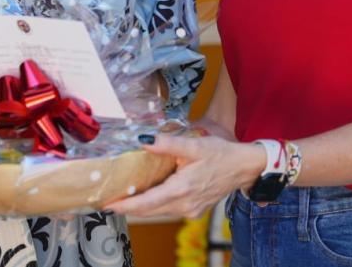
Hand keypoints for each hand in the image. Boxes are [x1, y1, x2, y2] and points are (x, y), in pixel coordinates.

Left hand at [102, 134, 263, 218]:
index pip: (146, 203)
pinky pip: (168, 210)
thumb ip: (167, 144)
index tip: (107, 204)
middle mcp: (184, 205)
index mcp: (181, 190)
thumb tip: (143, 140)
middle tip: (107, 201)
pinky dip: (155, 205)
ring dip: (140, 207)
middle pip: (148, 210)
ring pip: (158, 211)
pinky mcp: (194, 210)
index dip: (124, 205)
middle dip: (127, 207)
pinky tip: (147, 195)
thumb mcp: (194, 145)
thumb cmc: (221, 154)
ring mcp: (189, 210)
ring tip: (122, 198)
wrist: (244, 167)